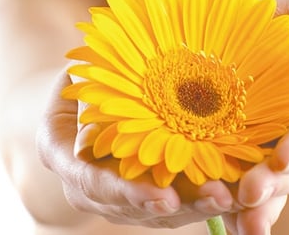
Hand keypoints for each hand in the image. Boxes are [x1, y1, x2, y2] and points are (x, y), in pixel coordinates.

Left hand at [37, 0, 288, 232]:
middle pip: (285, 164)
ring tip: (237, 220)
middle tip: (250, 196)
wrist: (228, 1)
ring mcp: (252, 132)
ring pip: (259, 176)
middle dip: (272, 184)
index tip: (286, 157)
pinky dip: (226, 195)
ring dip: (251, 202)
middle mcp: (284, 123)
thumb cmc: (271, 0)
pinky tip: (219, 219)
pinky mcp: (220, 134)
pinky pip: (225, 168)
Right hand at [37, 70, 238, 228]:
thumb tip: (89, 127)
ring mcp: (111, 192)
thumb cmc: (83, 78)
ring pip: (153, 211)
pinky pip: (165, 202)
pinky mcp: (136, 191)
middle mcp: (85, 184)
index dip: (129, 192)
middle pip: (130, 206)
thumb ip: (84, 91)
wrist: (84, 96)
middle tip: (216, 198)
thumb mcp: (77, 76)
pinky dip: (195, 198)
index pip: (92, 182)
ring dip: (193, 206)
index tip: (165, 197)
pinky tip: (224, 191)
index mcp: (61, 154)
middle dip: (175, 205)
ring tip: (228, 196)